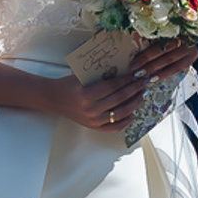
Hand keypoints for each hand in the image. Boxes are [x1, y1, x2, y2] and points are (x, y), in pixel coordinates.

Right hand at [61, 45, 186, 131]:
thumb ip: (101, 75)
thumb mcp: (82, 76)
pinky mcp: (94, 127)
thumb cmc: (67, 85)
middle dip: (134, 89)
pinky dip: (126, 120)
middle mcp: (91, 110)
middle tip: (144, 82)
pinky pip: (115, 127)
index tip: (136, 74)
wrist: (53, 99)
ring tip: (141, 95)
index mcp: (87, 95)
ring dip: (134, 103)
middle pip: (120, 99)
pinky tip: (133, 112)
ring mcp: (93, 121)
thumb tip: (123, 70)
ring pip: (121, 113)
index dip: (127, 79)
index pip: (113, 86)